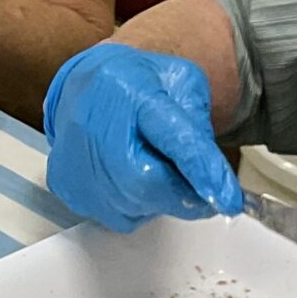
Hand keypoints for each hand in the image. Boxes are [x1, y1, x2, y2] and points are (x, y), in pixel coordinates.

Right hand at [43, 42, 242, 231]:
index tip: (228, 200)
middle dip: (185, 194)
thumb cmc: (137, 83)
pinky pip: (118, 215)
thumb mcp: (182, 82)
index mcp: (135, 92)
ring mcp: (77, 160)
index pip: (173, 137)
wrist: (85, 84)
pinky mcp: (68, 186)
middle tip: (204, 191)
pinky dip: (137, 204)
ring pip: (135, 206)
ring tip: (156, 165)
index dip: (202, 170)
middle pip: (149, 182)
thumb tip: (209, 174)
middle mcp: (97, 127)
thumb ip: (199, 124)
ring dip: (160, 198)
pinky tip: (133, 176)